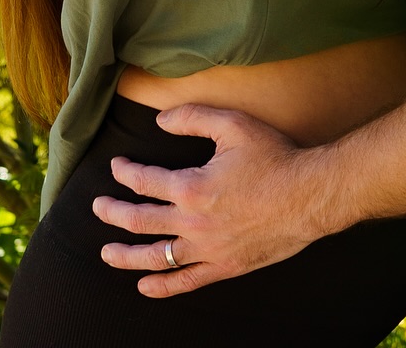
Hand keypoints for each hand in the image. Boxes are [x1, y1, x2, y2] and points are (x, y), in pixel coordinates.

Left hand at [92, 104, 325, 296]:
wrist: (309, 195)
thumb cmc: (273, 157)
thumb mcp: (232, 124)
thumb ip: (192, 117)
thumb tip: (159, 120)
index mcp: (192, 186)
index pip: (144, 182)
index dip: (125, 173)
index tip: (117, 168)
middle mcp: (193, 223)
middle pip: (140, 221)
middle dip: (113, 213)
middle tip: (97, 208)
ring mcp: (208, 250)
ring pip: (156, 257)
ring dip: (127, 256)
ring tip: (106, 253)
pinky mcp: (225, 267)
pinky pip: (186, 282)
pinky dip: (162, 287)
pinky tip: (145, 287)